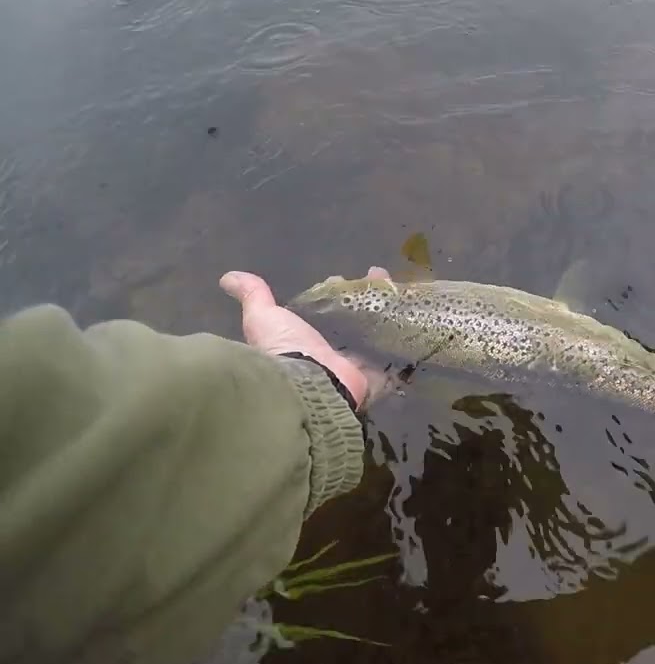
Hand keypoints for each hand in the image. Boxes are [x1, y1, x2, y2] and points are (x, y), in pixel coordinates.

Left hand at [220, 266, 391, 410]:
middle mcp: (329, 357)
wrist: (308, 386)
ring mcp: (355, 369)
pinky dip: (404, 350)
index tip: (342, 277)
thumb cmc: (285, 350)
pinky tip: (417, 329)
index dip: (332, 294)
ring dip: (388, 320)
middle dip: (365, 303)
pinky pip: (394, 364)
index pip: (322, 314)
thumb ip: (252, 296)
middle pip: (352, 325)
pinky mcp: (375, 380)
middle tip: (380, 281)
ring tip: (403, 295)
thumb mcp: (264, 317)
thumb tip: (227, 277)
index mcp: (304, 341)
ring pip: (375, 340)